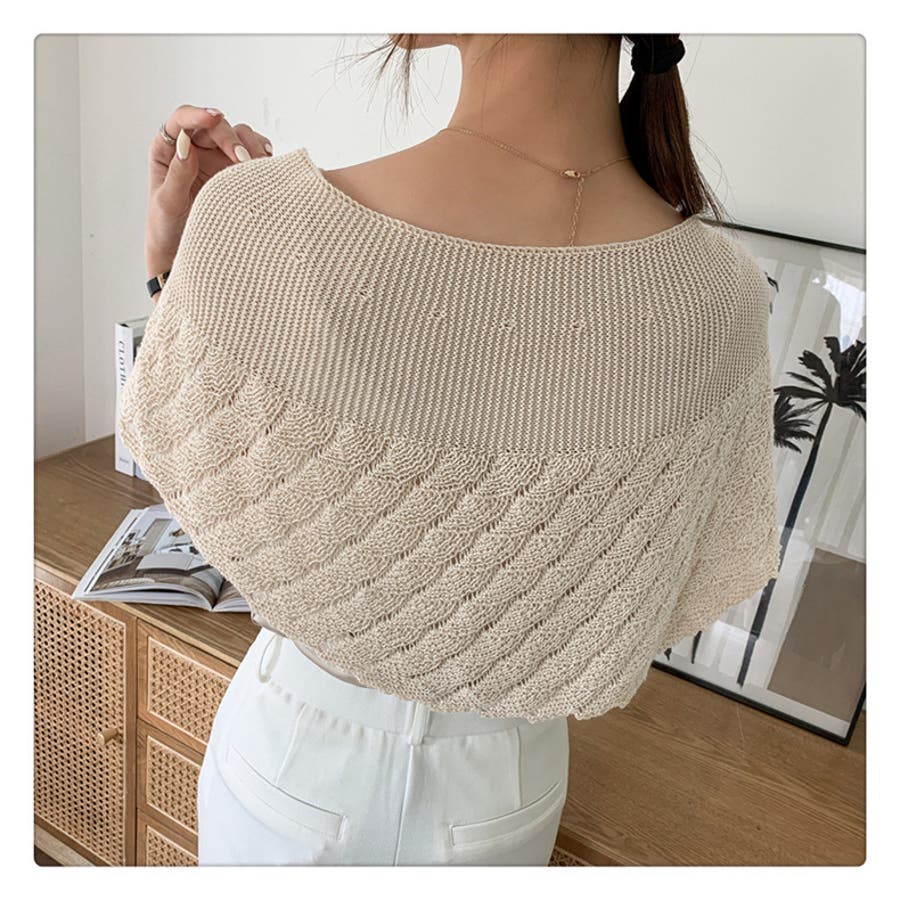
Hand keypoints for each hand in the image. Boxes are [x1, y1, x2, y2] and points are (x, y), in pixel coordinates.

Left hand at [146, 104, 272, 298]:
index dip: (197, 114)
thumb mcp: (167, 204)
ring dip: (250, 146)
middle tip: (244, 160)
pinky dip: (262, 156)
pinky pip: (253, 154)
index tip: (213, 118)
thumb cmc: (167, 231)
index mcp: (168, 151)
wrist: (183, 256)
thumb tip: (187, 144)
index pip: (181, 121)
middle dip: (231, 138)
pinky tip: (267, 165)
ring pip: (238, 136)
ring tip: (257, 166)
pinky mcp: (236, 174)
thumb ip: (176, 174)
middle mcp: (194, 149)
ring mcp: (217, 160)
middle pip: (215, 127)